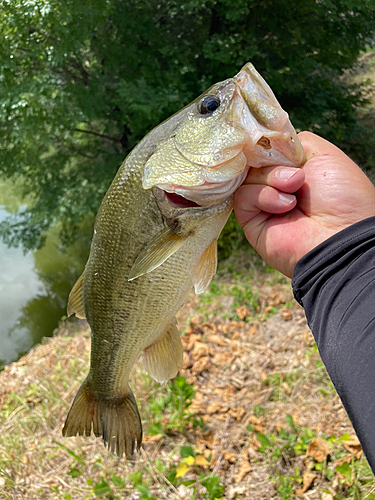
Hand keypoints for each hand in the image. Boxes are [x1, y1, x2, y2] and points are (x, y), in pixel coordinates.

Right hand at [234, 131, 374, 277]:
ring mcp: (263, 205)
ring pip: (247, 177)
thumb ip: (291, 142)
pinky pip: (243, 196)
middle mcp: (277, 187)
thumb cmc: (341, 196)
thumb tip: (265, 144)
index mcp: (294, 171)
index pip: (267, 150)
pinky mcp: (251, 222)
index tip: (270, 142)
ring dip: (272, 178)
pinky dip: (263, 196)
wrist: (340, 236)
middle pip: (253, 161)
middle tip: (295, 174)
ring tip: (294, 189)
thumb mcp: (324, 154)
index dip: (266, 145)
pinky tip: (285, 205)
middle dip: (272, 161)